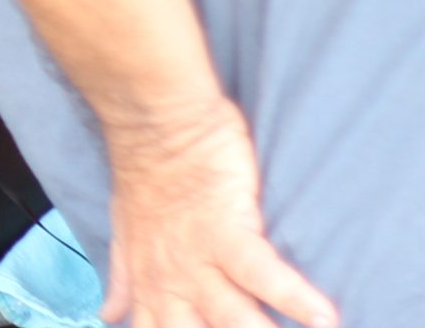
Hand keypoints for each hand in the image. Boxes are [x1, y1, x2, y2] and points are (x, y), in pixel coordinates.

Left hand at [101, 98, 334, 327]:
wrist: (154, 124)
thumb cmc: (147, 177)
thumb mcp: (124, 235)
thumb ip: (123, 279)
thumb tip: (108, 314)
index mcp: (148, 286)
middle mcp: (170, 283)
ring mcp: (197, 259)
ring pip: (233, 321)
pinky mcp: (226, 230)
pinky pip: (262, 272)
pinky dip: (293, 296)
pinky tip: (323, 317)